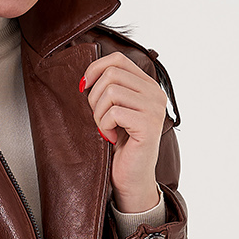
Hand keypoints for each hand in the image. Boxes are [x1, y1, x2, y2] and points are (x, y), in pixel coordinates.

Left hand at [80, 53, 167, 213]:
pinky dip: (105, 126)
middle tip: (98, 119)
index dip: (95, 69)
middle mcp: (155, 93)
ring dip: (99, 113)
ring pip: (111, 92)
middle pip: (112, 74)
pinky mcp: (149, 124)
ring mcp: (154, 108)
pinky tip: (111, 138)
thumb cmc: (120, 146)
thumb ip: (110, 89)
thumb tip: (85, 76)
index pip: (118, 60)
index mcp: (147, 86)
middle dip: (94, 97)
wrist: (131, 178)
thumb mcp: (114, 110)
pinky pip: (114, 113)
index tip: (83, 87)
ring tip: (105, 129)